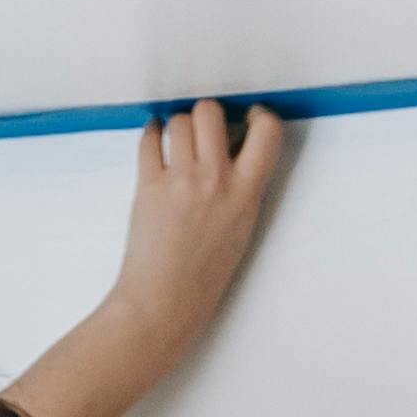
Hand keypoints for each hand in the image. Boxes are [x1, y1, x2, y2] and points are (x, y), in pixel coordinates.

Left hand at [112, 99, 289, 351]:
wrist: (162, 305)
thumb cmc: (201, 277)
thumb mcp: (239, 231)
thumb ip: (241, 187)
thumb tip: (233, 147)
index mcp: (245, 195)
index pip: (268, 131)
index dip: (258, 115)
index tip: (247, 118)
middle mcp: (216, 181)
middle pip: (211, 111)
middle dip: (205, 115)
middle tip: (201, 132)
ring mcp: (180, 181)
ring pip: (179, 121)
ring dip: (177, 127)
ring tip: (175, 144)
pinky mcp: (149, 185)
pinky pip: (149, 138)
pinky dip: (151, 134)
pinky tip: (155, 141)